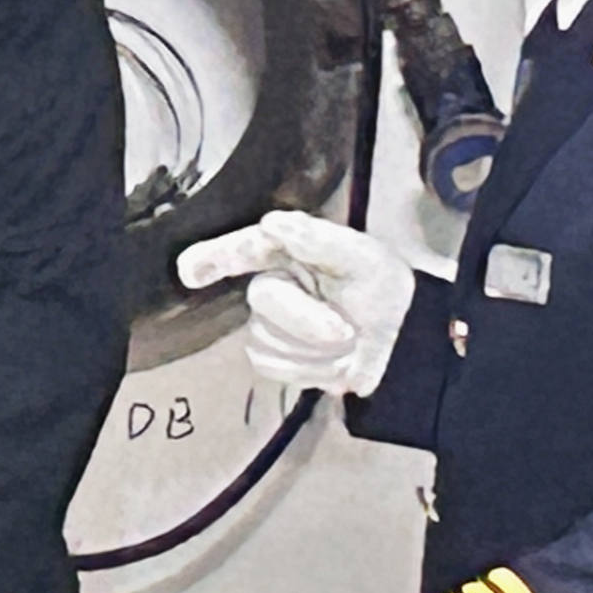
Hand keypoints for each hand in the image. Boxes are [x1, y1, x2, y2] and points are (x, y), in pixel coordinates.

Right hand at [176, 209, 416, 399]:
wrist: (403, 340)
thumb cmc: (380, 287)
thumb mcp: (362, 256)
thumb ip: (317, 239)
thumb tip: (272, 223)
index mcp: (286, 251)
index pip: (242, 250)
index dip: (212, 257)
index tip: (189, 271)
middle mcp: (272, 283)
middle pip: (263, 299)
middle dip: (307, 319)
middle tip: (346, 330)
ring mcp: (270, 323)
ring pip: (266, 339)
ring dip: (316, 349)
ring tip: (346, 342)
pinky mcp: (276, 358)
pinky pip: (274, 366)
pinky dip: (311, 370)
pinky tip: (334, 362)